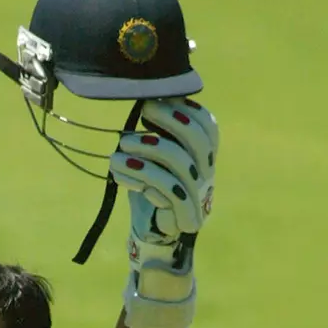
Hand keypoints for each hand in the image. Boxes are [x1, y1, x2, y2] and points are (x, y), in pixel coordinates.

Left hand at [110, 98, 219, 269]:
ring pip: (180, 164)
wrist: (151, 228)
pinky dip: (142, 176)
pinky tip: (119, 172)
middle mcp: (207, 173)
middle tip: (142, 112)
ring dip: (147, 149)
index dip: (185, 111)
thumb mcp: (154, 156)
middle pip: (199, 141)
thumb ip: (157, 132)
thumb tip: (146, 99)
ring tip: (120, 147)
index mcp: (204, 156)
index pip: (208, 127)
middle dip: (171, 122)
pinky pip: (167, 190)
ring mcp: (198, 195)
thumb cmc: (151, 185)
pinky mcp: (185, 215)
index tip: (153, 102)